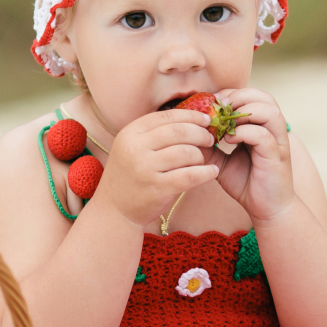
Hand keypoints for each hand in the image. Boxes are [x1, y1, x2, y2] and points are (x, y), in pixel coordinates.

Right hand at [96, 109, 217, 227]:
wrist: (113, 210)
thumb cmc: (129, 177)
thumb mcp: (131, 148)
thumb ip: (153, 134)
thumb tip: (189, 120)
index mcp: (130, 133)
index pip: (166, 117)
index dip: (191, 116)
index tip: (206, 120)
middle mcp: (135, 148)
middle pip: (179, 132)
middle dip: (200, 134)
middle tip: (210, 140)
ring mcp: (145, 168)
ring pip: (186, 153)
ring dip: (201, 155)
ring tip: (204, 160)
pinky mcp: (157, 188)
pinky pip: (190, 176)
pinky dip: (206, 173)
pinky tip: (213, 172)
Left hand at [209, 88, 295, 221]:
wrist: (266, 209)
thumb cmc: (247, 183)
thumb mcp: (222, 161)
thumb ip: (210, 146)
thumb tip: (187, 134)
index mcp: (262, 125)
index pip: (251, 95)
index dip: (231, 94)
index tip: (211, 105)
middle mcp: (273, 129)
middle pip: (262, 96)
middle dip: (237, 97)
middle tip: (217, 110)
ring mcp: (278, 141)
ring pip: (268, 110)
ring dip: (244, 112)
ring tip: (225, 124)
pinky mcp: (277, 155)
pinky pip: (262, 134)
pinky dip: (244, 132)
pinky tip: (229, 141)